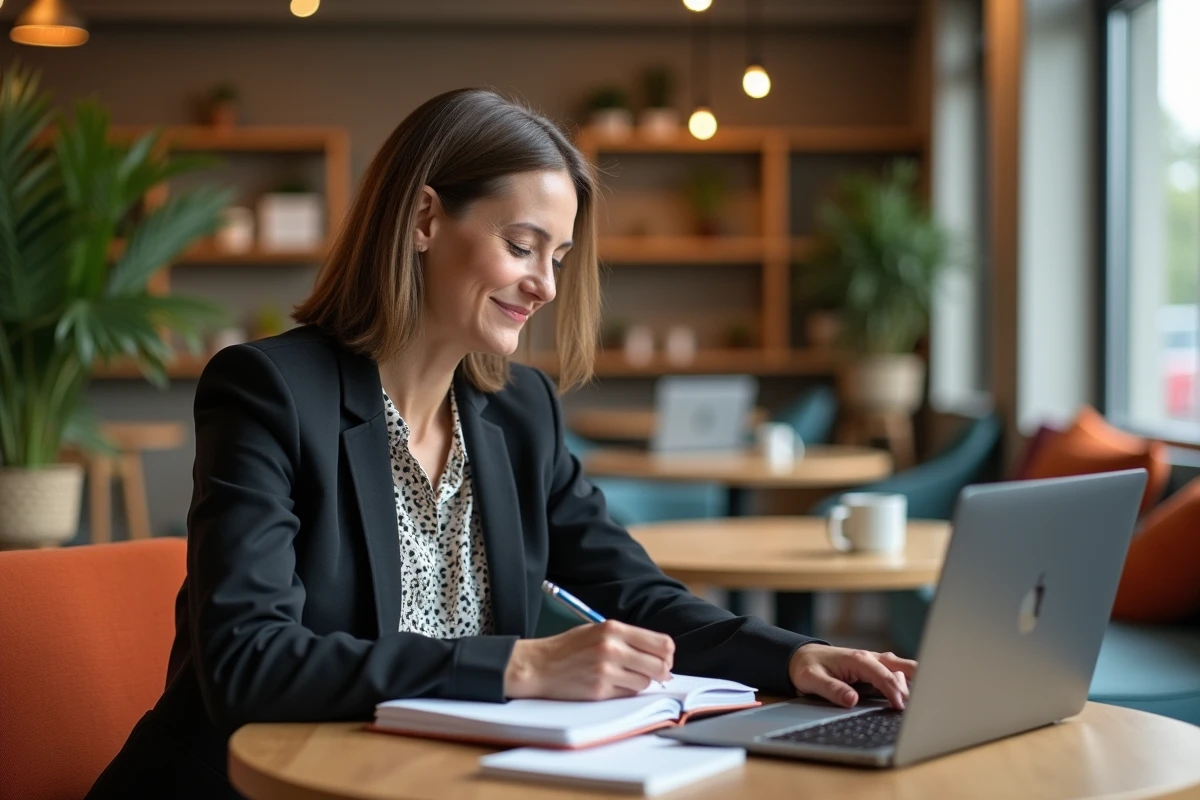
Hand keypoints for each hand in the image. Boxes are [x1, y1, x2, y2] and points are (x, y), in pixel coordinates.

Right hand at [504, 620, 674, 700]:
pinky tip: (613, 685)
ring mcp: (606, 671)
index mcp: (614, 629)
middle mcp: (612, 648)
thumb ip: (626, 638)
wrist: (538, 665)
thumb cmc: (568, 647)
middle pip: (659, 665)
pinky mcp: (599, 690)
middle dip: (662, 672)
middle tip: (655, 675)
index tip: (664, 660)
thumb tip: (659, 654)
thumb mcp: (597, 630)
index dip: (667, 655)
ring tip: (624, 677)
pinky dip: (626, 692)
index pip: (662, 643)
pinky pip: (628, 694)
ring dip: (640, 682)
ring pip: (645, 682)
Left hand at [788, 644, 915, 709]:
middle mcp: (870, 657)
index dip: (894, 691)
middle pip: (901, 667)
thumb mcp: (812, 680)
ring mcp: (874, 662)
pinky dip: (909, 681)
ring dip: (914, 682)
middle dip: (916, 682)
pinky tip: (916, 695)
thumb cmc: (807, 667)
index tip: (901, 707)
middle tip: (923, 702)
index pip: (883, 675)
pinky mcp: (875, 668)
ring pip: (902, 669)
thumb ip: (832, 690)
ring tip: (924, 701)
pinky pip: (897, 673)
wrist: (801, 656)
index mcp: (857, 659)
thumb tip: (852, 700)